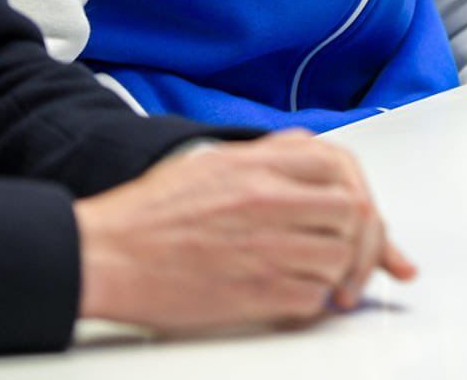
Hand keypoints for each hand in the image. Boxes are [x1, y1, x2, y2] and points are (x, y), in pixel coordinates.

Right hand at [73, 129, 416, 331]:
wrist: (106, 255)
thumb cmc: (148, 216)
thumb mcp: (210, 163)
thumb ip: (265, 162)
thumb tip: (313, 175)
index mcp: (256, 164)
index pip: (339, 166)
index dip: (356, 192)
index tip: (360, 216)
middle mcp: (267, 200)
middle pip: (352, 213)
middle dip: (359, 238)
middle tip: (354, 257)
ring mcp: (265, 246)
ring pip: (339, 258)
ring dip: (336, 274)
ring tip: (317, 279)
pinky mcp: (256, 292)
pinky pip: (313, 299)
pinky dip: (311, 304)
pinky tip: (293, 300)